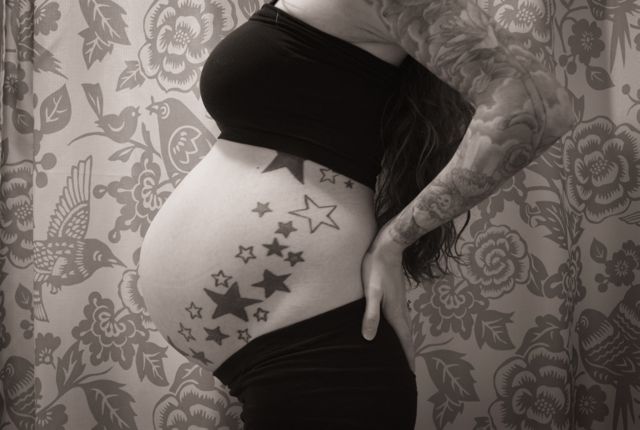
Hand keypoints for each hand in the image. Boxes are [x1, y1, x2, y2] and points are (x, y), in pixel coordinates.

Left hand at [361, 223, 415, 372]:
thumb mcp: (371, 291)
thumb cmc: (376, 267)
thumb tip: (369, 337)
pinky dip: (401, 327)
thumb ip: (370, 313)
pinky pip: (401, 317)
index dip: (407, 356)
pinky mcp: (396, 294)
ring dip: (405, 340)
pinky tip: (394, 326)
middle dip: (408, 352)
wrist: (388, 245)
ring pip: (405, 325)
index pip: (404, 339)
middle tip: (408, 368)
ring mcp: (400, 300)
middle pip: (407, 335)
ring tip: (403, 351)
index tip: (411, 373)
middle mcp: (400, 308)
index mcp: (394, 311)